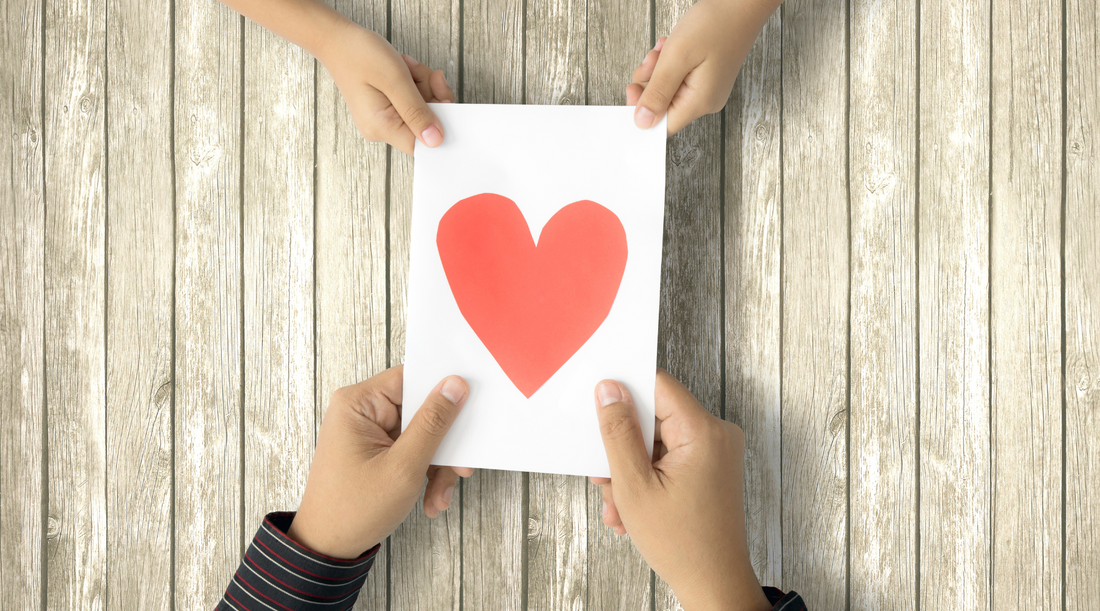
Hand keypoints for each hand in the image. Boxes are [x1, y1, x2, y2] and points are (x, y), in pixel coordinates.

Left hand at [287, 366, 473, 558]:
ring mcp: (368, 431)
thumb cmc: (352, 511)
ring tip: (439, 494)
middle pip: (420, 409)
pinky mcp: (375, 449)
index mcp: (358, 403)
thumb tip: (454, 386)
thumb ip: (433, 423)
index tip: (467, 410)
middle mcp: (361, 411)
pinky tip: (430, 497)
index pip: (410, 378)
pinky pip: (411, 449)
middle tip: (458, 469)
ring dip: (436, 465)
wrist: (328, 548)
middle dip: (442, 444)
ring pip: (421, 433)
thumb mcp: (403, 467)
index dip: (442, 392)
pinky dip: (424, 472)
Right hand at [319, 21, 454, 154]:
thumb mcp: (395, 79)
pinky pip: (412, 102)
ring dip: (423, 85)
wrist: (337, 40)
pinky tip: (405, 69)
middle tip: (425, 74)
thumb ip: (417, 112)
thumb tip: (436, 140)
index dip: (440, 124)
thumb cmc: (359, 54)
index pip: (421, 144)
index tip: (444, 99)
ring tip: (408, 66)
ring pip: (422, 109)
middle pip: (425, 124)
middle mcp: (381, 128)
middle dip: (432, 96)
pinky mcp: (386, 109)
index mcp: (381, 126)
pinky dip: (415, 84)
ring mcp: (383, 119)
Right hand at [589, 371, 770, 610]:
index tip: (599, 408)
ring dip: (631, 471)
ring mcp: (715, 452)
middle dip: (623, 448)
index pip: (657, 385)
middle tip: (606, 478)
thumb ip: (618, 432)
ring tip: (620, 504)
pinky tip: (633, 507)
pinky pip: (669, 458)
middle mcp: (715, 434)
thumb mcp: (634, 485)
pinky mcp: (710, 467)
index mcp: (703, 431)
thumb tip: (609, 390)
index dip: (625, 394)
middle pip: (654, 417)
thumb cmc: (684, 545)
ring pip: (657, 442)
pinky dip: (647, 478)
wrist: (715, 584)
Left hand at [627, 0, 780, 134]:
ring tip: (665, 48)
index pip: (662, 126)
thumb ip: (658, 92)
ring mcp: (705, 89)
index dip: (642, 112)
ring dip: (657, 69)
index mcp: (700, 102)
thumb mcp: (677, 57)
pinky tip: (672, 47)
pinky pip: (676, 78)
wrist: (741, 4)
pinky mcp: (704, 78)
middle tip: (653, 59)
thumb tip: (642, 122)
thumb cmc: (716, 25)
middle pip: (662, 107)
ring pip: (666, 90)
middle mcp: (704, 101)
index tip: (633, 88)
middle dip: (649, 83)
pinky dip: (667, 63)